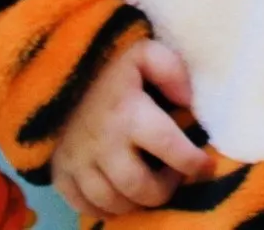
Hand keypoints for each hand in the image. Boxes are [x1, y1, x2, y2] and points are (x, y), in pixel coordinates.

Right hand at [52, 40, 211, 219]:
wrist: (58, 72)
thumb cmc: (109, 68)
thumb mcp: (142, 54)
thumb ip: (170, 69)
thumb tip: (187, 102)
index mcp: (126, 112)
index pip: (169, 148)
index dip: (193, 162)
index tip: (205, 165)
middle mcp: (102, 143)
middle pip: (141, 189)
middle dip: (164, 189)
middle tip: (170, 174)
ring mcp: (78, 161)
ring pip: (114, 203)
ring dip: (136, 201)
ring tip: (145, 183)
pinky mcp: (61, 173)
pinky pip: (86, 208)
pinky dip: (106, 209)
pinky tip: (118, 194)